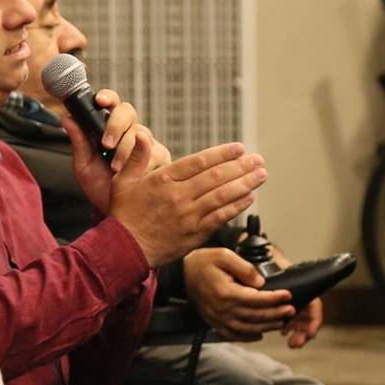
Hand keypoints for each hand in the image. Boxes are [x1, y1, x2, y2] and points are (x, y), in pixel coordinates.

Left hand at [65, 90, 169, 213]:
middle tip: (106, 144)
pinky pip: (155, 151)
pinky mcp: (160, 157)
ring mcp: (147, 143)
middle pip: (128, 112)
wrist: (117, 212)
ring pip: (141, 133)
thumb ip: (78, 142)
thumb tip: (66, 118)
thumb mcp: (84, 167)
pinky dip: (143, 161)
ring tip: (116, 168)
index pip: (112, 104)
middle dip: (116, 126)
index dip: (107, 97)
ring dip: (126, 149)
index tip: (99, 100)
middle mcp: (130, 131)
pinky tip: (136, 173)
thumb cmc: (100, 187)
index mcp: (111, 128)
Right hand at [85, 132, 265, 267]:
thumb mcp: (124, 181)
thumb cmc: (124, 215)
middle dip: (241, 167)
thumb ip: (137, 156)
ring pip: (222, 196)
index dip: (222, 154)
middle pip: (216, 177)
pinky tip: (249, 198)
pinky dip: (236, 207)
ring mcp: (188, 216)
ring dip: (245, 184)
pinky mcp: (194, 234)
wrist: (124, 250)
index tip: (239, 148)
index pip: (199, 162)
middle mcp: (179, 196)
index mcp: (163, 180)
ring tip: (261, 175)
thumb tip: (143, 134)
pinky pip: (220, 218)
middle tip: (258, 160)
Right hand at [183, 247, 292, 340]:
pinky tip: (259, 334)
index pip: (257, 299)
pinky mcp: (214, 323)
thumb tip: (260, 282)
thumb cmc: (203, 263)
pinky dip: (248, 336)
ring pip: (248, 328)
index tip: (288, 295)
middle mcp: (222, 309)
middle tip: (290, 310)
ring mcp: (218, 319)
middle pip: (256, 315)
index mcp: (226, 293)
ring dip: (266, 326)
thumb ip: (245, 268)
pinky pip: (233, 335)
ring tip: (280, 321)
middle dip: (276, 313)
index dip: (275, 298)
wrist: (182, 274)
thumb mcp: (224, 255)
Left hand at [267, 246, 322, 347]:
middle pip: (307, 316)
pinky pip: (286, 319)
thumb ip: (269, 274)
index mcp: (298, 284)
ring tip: (292, 344)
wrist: (253, 252)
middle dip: (305, 332)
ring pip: (299, 321)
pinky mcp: (277, 305)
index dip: (314, 320)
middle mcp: (295, 294)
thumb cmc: (262, 255)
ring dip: (298, 333)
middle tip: (295, 344)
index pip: (313, 303)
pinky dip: (286, 328)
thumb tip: (259, 284)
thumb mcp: (268, 262)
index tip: (310, 333)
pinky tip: (280, 333)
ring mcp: (287, 300)